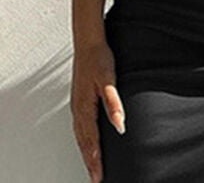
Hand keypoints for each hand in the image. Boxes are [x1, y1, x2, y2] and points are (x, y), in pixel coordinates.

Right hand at [70, 40, 125, 182]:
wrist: (88, 42)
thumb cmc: (98, 58)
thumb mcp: (109, 79)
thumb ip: (113, 103)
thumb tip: (119, 124)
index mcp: (84, 106)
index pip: (90, 140)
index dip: (95, 159)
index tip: (99, 176)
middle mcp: (78, 108)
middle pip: (83, 142)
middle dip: (89, 161)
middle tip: (96, 178)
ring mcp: (77, 104)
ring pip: (80, 135)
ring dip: (86, 152)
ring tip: (92, 166)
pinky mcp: (79, 99)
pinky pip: (80, 126)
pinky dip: (83, 139)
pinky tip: (88, 141)